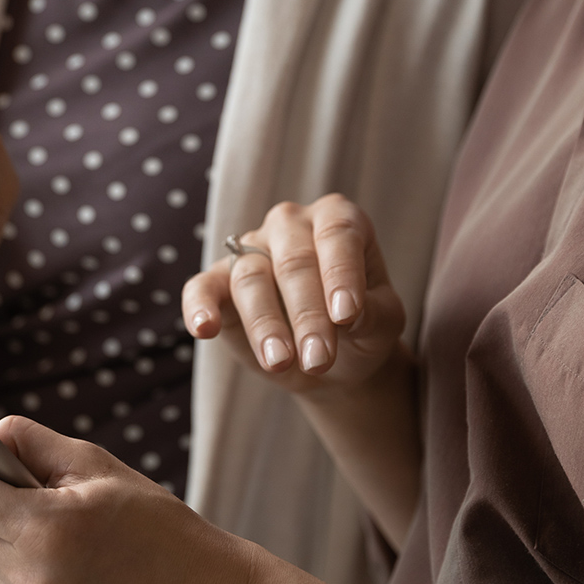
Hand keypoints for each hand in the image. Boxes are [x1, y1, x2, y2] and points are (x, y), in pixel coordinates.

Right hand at [182, 194, 405, 395]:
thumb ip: (372, 313)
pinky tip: (204, 328)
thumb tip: (346, 314)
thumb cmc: (362, 328)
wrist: (332, 360)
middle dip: (307, 315)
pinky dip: (200, 306)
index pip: (338, 236)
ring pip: (251, 278)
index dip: (341, 275)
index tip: (346, 317)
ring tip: (281, 363)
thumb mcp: (383, 322)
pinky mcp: (219, 281)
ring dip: (266, 325)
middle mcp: (291, 225)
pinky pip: (203, 287)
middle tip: (319, 360)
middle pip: (293, 262)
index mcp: (337, 220)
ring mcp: (251, 248)